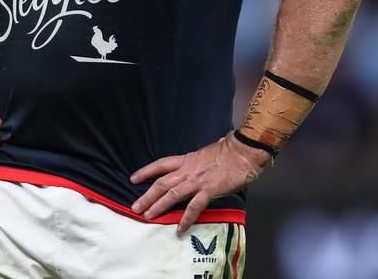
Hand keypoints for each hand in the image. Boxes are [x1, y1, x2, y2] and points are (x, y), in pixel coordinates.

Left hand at [130, 132, 271, 232]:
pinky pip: (194, 206)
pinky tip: (180, 227)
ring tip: (148, 216)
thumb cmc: (230, 151)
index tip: (133, 179)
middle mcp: (188, 170)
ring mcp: (197, 181)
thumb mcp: (208, 151)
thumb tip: (205, 153)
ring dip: (158, 206)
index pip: (160, 165)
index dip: (145, 171)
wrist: (243, 152)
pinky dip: (186, 217)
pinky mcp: (209, 190)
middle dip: (147, 196)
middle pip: (161, 183)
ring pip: (172, 194)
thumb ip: (201, 157)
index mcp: (186, 160)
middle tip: (135, 207)